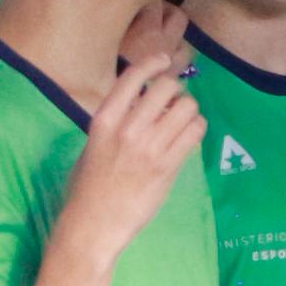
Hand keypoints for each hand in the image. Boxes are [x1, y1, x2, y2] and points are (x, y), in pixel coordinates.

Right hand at [58, 53, 200, 269]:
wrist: (93, 224)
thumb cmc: (89, 186)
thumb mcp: (94, 144)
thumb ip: (117, 121)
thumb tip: (142, 103)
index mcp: (104, 119)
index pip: (133, 76)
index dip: (153, 63)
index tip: (164, 61)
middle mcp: (128, 128)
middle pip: (166, 86)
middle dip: (175, 91)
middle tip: (173, 103)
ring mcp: (149, 147)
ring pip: (187, 107)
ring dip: (189, 110)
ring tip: (182, 121)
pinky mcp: (167, 167)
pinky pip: (195, 132)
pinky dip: (196, 128)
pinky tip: (189, 136)